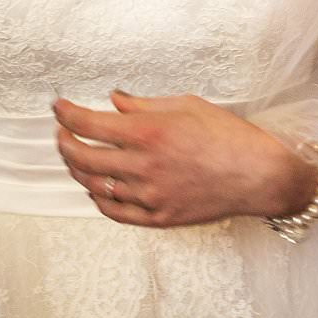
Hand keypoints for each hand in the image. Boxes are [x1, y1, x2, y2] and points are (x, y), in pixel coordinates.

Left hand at [52, 90, 316, 228]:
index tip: (57, 107)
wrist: (259, 175)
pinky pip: (115, 212)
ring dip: (77, 171)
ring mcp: (149, 196)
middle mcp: (143, 166)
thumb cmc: (228, 135)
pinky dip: (99, 199)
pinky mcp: (159, 217)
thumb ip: (144, 105)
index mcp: (148, 132)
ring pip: (94, 186)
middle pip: (82, 158)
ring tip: (75, 158)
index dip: (66, 114)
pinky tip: (96, 189)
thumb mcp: (186, 105)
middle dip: (64, 142)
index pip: (88, 124)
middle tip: (61, 132)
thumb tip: (114, 100)